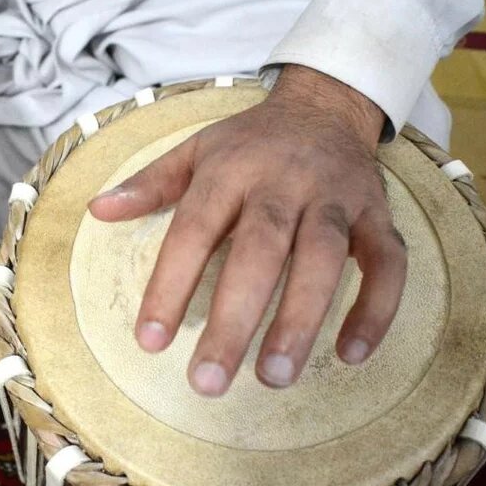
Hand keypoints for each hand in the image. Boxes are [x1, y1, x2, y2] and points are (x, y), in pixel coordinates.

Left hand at [88, 65, 406, 395]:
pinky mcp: (378, 215)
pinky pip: (388, 264)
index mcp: (230, 171)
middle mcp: (285, 183)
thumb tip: (98, 210)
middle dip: (234, 319)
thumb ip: (150, 184)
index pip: (194, 230)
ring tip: (274, 377)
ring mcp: (337, 200)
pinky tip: (351, 354)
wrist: (326, 105)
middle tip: (209, 381)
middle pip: (260, 251)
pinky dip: (376, 308)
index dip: (170, 286)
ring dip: (301, 320)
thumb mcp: (195, 149)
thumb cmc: (251, 142)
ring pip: (325, 259)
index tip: (151, 341)